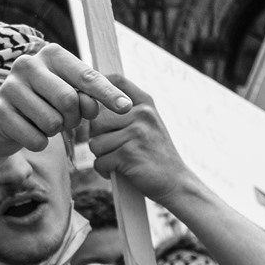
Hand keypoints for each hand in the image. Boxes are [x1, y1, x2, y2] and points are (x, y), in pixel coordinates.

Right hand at [0, 44, 132, 164]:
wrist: (1, 124)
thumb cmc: (43, 106)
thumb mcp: (67, 98)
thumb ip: (85, 99)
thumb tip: (93, 108)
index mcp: (50, 54)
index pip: (86, 76)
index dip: (107, 94)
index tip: (127, 108)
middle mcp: (27, 64)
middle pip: (68, 100)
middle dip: (73, 118)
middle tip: (66, 121)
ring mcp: (9, 87)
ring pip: (52, 122)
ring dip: (54, 132)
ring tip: (42, 123)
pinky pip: (35, 139)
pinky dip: (39, 143)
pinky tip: (29, 133)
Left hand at [88, 76, 196, 208]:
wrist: (176, 182)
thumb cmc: (154, 154)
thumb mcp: (147, 124)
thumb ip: (126, 111)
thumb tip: (89, 100)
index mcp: (145, 104)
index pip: (116, 81)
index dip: (98, 89)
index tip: (93, 103)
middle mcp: (142, 114)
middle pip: (96, 121)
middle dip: (98, 138)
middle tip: (113, 148)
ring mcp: (136, 133)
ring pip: (95, 143)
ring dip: (102, 157)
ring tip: (119, 161)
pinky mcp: (129, 154)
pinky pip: (100, 161)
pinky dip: (105, 171)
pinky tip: (119, 171)